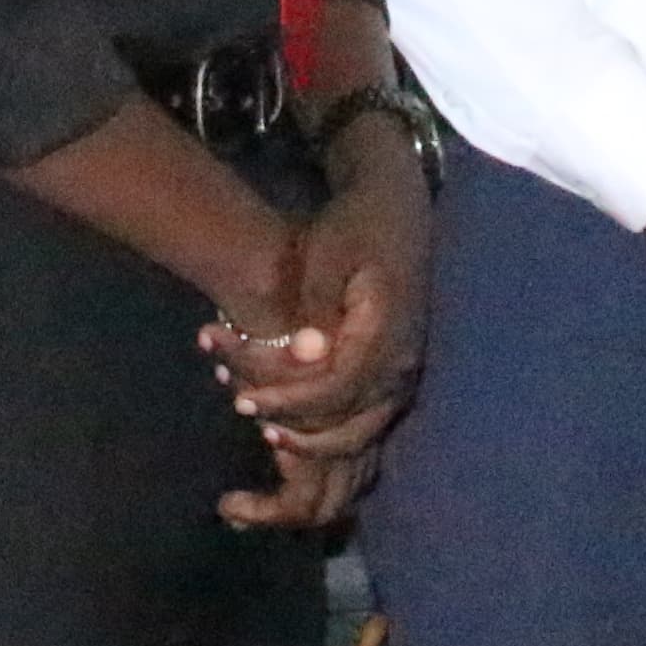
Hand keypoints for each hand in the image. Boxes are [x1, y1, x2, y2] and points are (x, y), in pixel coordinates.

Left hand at [213, 152, 431, 529]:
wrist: (395, 207)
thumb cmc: (353, 226)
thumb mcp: (326, 254)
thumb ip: (317, 308)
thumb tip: (308, 354)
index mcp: (386, 333)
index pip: (336, 391)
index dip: (287, 403)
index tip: (241, 402)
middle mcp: (403, 363)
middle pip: (349, 425)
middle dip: (292, 426)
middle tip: (240, 408)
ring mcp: (404, 373)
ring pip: (359, 433)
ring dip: (308, 438)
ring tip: (261, 425)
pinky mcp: (397, 375)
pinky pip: (365, 422)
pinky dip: (327, 430)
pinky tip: (290, 425)